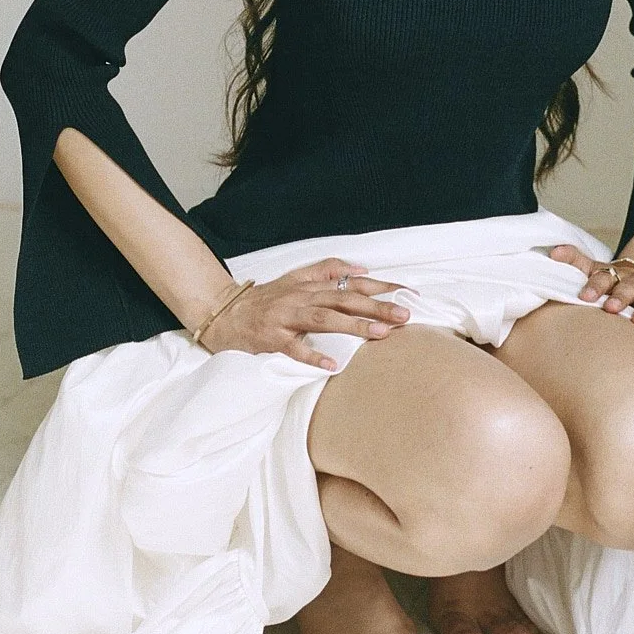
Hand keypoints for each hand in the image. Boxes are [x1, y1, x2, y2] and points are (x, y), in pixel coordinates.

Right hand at [199, 256, 417, 369]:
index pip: (351, 283)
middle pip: (344, 299)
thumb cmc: (267, 298)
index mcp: (310, 284)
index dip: (380, 287)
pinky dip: (314, 355)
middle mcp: (301, 297)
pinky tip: (333, 364)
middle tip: (404, 314)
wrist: (226, 312)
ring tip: (380, 333)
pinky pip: (294, 347)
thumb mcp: (296, 277)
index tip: (408, 293)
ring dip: (354, 325)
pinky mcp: (272, 338)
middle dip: (376, 306)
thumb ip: (327, 269)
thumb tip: (361, 269)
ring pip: (324, 318)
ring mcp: (287, 317)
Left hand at [546, 244, 633, 341]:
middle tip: (611, 308)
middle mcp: (633, 281)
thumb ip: (574, 260)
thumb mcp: (593, 269)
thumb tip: (553, 253)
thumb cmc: (611, 280)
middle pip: (627, 287)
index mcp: (614, 273)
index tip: (585, 296)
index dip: (594, 286)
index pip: (603, 276)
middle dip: (620, 297)